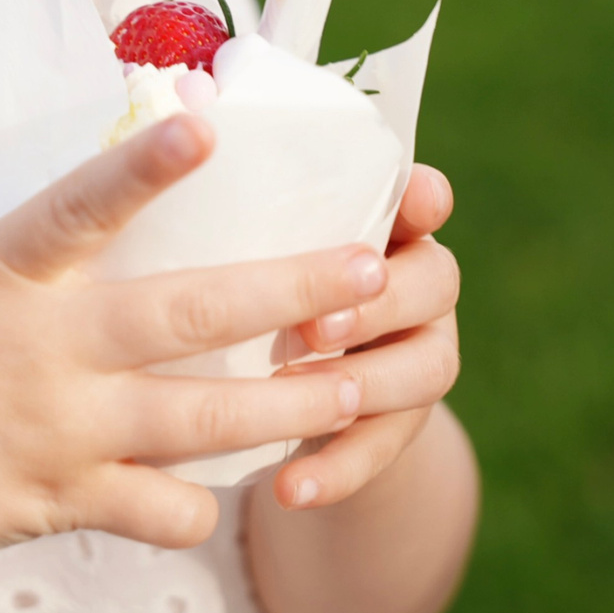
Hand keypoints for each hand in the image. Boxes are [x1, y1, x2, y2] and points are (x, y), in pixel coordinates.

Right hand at [0, 116, 394, 590]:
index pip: (76, 208)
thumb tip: (77, 217)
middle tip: (369, 267)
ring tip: (355, 385)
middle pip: (183, 317)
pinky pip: (156, 508)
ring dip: (287, 405)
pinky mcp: (56, 501)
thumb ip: (20, 261)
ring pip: (199, 421)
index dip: (140, 168)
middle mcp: (37, 351)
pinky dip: (197, 505)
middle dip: (287, 291)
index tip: (204, 127)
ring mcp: (54, 431)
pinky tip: (227, 495)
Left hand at [266, 164, 460, 510]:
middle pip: (436, 281)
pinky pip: (385, 450)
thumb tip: (176, 122)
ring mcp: (418, 357)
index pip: (420, 200)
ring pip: (430, 366)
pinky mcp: (399, 428)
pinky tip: (292, 490)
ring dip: (369, 385)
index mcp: (381, 229)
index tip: (414, 199)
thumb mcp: (242, 245)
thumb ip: (239, 208)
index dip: (423, 198)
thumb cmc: (240, 291)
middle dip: (382, 301)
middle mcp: (414, 285)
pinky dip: (340, 469)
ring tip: (305, 401)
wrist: (275, 397)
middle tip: (320, 323)